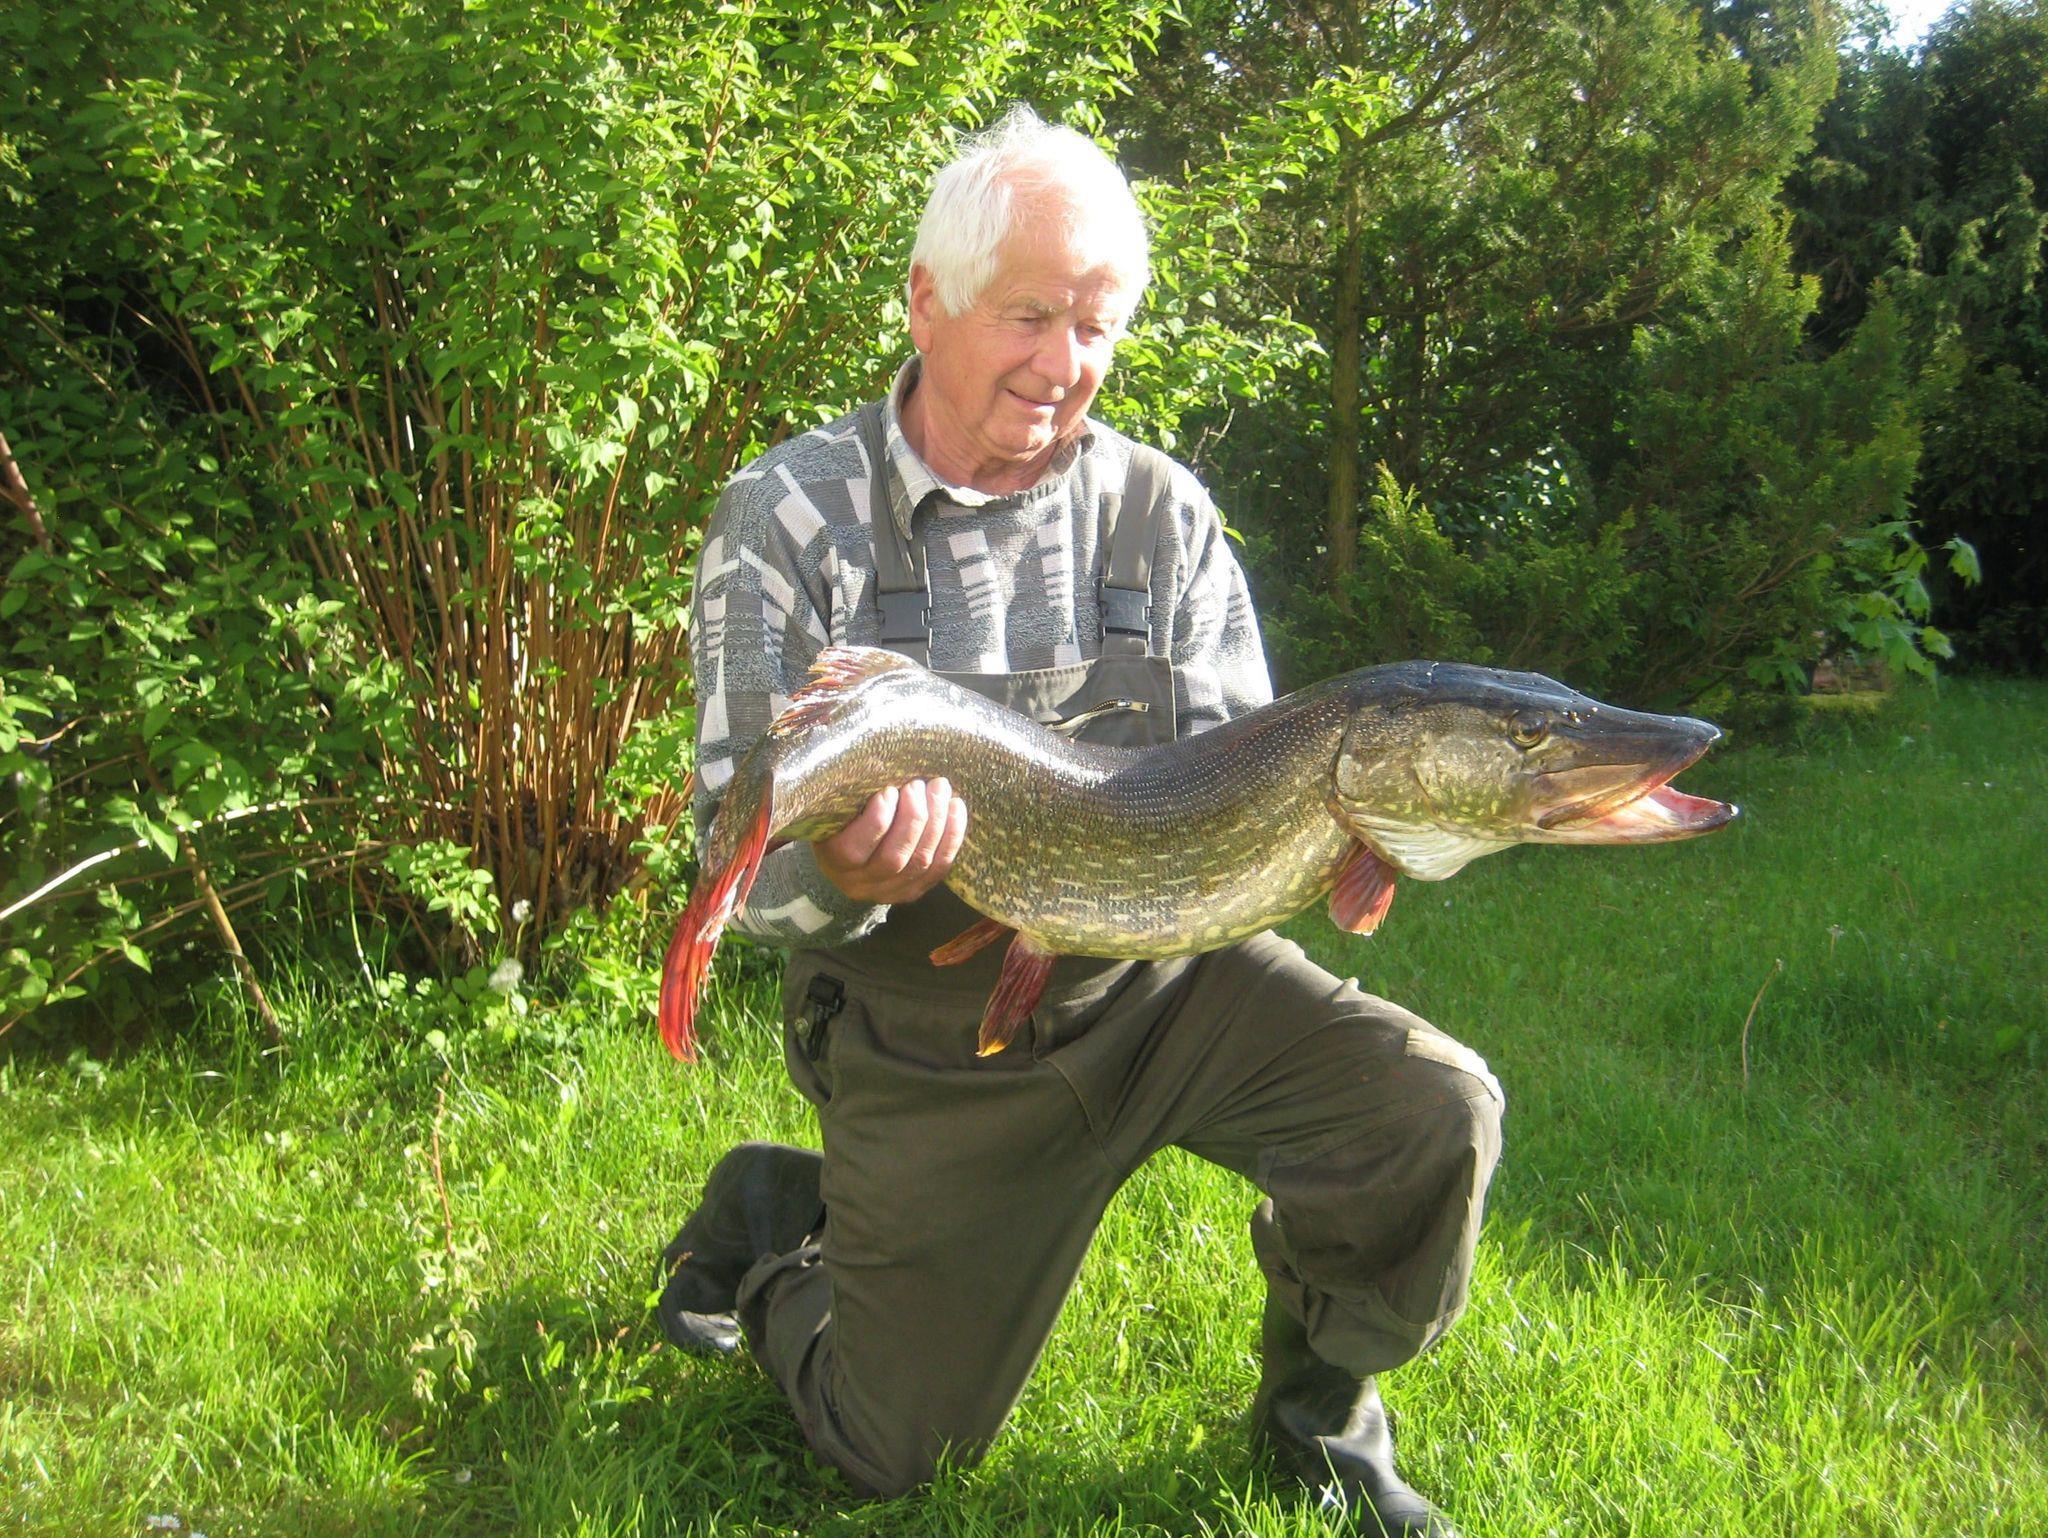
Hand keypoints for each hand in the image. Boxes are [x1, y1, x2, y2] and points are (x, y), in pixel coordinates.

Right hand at [813, 778, 967, 904]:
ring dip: (937, 822)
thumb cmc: (842, 815)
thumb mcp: (836, 805)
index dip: (878, 819)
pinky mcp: (912, 891)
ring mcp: (888, 892)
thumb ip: (852, 792)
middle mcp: (859, 884)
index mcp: (833, 861)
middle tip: (920, 784)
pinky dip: (952, 836)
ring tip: (940, 789)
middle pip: (894, 857)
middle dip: (914, 816)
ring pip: (920, 862)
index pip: (854, 849)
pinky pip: (939, 868)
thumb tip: (880, 760)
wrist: (848, 853)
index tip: (889, 789)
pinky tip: (956, 808)